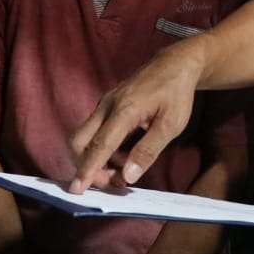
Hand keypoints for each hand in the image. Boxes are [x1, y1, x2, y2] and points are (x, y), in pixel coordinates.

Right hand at [68, 37, 206, 192]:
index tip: (77, 189)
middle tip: (110, 182)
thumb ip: (148, 151)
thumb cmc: (176, 93)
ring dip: (96, 159)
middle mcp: (107, 106)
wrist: (174, 63)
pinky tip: (124, 155)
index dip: (88, 169)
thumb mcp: (171, 124)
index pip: (100, 145)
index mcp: (124, 109)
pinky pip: (94, 131)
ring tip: (122, 171)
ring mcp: (104, 104)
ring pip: (85, 137)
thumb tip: (128, 177)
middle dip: (86, 166)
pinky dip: (102, 149)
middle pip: (79, 140)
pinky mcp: (106, 106)